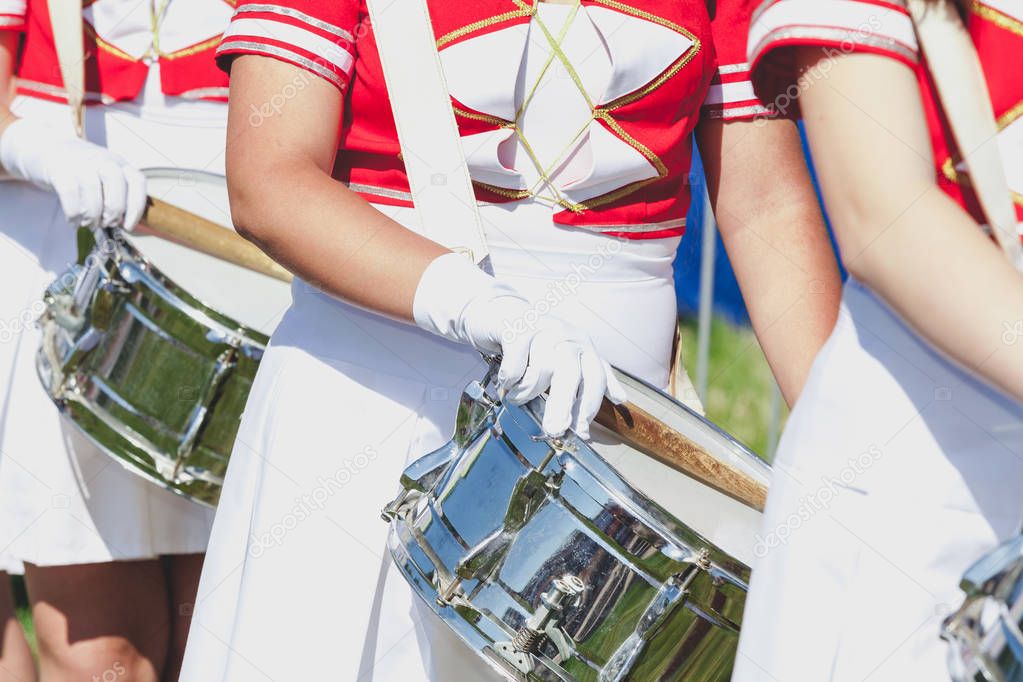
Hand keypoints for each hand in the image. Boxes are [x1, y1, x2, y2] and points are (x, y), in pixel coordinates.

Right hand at [0, 118, 146, 230]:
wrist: (50, 150)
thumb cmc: (84, 172)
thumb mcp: (106, 177)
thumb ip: (118, 195)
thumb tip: (124, 224)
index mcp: (119, 163)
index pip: (137, 181)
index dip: (136, 207)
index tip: (128, 226)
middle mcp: (102, 159)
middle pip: (116, 183)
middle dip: (113, 210)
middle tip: (106, 223)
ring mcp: (81, 162)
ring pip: (92, 189)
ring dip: (92, 214)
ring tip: (89, 223)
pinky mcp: (60, 169)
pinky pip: (70, 193)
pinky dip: (73, 213)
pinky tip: (74, 221)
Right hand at [413, 253, 626, 437]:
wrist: (501, 314)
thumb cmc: (534, 344)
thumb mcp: (567, 360)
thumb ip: (590, 379)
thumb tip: (620, 399)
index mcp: (584, 347)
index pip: (595, 378)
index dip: (589, 406)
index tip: (581, 433)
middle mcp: (567, 336)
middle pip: (570, 375)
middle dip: (563, 406)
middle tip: (554, 430)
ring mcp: (543, 329)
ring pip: (542, 371)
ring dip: (526, 392)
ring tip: (517, 396)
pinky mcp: (517, 328)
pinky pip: (516, 364)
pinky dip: (509, 379)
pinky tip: (506, 381)